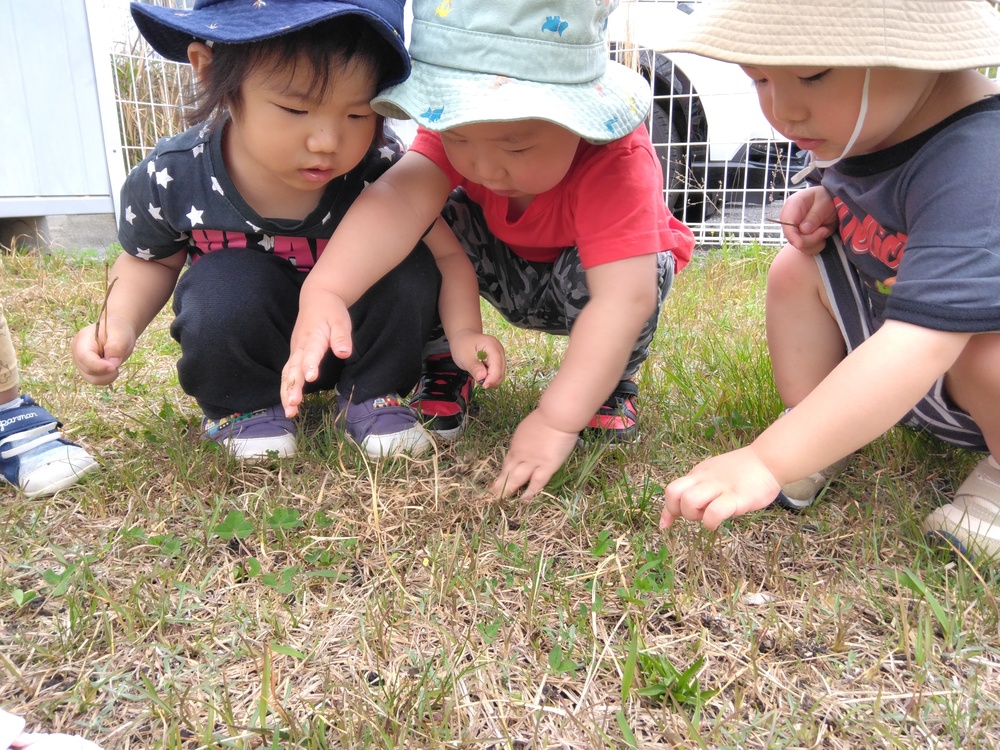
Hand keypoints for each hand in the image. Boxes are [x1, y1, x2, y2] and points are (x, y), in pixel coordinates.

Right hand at [72, 315, 136, 385]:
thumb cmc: (118, 331)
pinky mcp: (87, 371)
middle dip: (106, 370)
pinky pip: (96, 380)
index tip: (114, 367)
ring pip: (92, 379)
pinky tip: (112, 367)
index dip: (98, 365)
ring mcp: (81, 364)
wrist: (117, 333)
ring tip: (115, 362)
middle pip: (88, 370)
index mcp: (82, 340)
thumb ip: (116, 347)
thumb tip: (113, 363)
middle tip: (118, 359)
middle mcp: (77, 354)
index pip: (84, 357)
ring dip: (108, 376)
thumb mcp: (120, 335)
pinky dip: (107, 377)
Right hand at [281, 288, 351, 416]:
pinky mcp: (294, 356)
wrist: (316, 299)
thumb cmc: (330, 311)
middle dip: (292, 387)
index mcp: (312, 337)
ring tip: (289, 412)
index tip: (311, 377)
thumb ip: (341, 337)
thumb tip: (344, 352)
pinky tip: (289, 405)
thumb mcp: (340, 320)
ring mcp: (295, 352)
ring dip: (286, 393)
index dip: (310, 365)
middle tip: (293, 405)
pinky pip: (287, 374)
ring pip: (286, 374)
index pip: (310, 353)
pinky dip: (286, 389)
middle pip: (292, 369)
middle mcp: (299, 347)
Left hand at [448, 330, 505, 387]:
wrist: (463, 337)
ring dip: (491, 380)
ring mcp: (500, 355)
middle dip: (491, 380)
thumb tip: (482, 378)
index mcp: (492, 346)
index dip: (492, 378)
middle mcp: (499, 350)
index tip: (483, 385)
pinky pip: (497, 372)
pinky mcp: (498, 360)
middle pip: (501, 371)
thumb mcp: (464, 357)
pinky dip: (491, 377)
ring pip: (500, 373)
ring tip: (479, 378)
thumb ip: (474, 367)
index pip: (497, 366)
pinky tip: (482, 376)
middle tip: (479, 383)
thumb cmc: (462, 345)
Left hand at [489, 409, 578, 499]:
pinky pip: (536, 483)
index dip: (502, 473)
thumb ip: (527, 438)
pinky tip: (524, 502)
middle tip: (489, 497)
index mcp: (517, 444)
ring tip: (499, 502)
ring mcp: (532, 461)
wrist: (557, 415)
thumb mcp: (530, 426)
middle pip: (507, 472)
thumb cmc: (548, 415)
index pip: (507, 462)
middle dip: (498, 485)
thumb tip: (528, 443)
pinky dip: (530, 493)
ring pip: (515, 479)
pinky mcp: (546, 466)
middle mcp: (520, 454)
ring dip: (507, 491)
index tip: (497, 482)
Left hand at [660, 446, 781, 529]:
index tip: (665, 525)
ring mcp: (719, 487)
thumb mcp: (714, 475)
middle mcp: (704, 479)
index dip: (667, 510)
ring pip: (689, 501)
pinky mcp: (736, 497)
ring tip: (708, 516)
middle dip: (679, 511)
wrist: (768, 460)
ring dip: (694, 516)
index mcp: (698, 474)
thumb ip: (699, 487)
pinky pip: (715, 511)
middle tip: (697, 515)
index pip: (671, 490)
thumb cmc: (742, 471)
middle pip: (673, 494)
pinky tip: (717, 523)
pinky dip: (710, 522)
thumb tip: (685, 505)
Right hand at [779, 186, 836, 254]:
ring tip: (825, 229)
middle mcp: (789, 219)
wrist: (831, 202)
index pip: (786, 224)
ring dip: (816, 241)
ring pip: (801, 246)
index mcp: (792, 205)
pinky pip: (806, 248)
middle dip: (811, 238)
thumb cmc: (826, 198)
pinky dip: (817, 245)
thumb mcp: (824, 202)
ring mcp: (793, 230)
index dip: (792, 236)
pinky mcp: (798, 238)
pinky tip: (822, 234)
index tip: (800, 245)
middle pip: (793, 238)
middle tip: (825, 230)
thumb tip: (803, 230)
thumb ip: (815, 215)